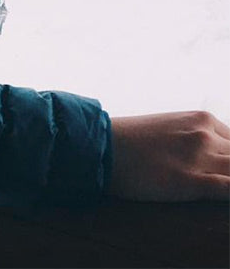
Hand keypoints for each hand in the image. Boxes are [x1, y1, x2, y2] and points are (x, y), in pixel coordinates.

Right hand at [108, 111, 229, 200]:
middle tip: (210, 176)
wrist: (101, 146)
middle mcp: (205, 134)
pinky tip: (222, 199)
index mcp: (202, 119)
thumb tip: (215, 155)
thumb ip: (195, 138)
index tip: (220, 169)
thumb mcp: (170, 128)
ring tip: (207, 185)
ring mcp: (199, 157)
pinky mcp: (191, 181)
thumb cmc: (132, 140)